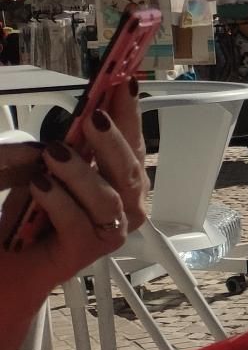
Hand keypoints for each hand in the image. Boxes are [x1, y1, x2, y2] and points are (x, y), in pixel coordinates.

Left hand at [0, 82, 148, 349]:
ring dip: (81, 172)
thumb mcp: (46, 169)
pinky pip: (77, 221)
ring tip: (54, 154)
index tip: (125, 84)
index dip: (131, 113)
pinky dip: (58, 200)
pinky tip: (39, 185)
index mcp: (120, 182)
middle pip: (129, 170)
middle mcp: (125, 207)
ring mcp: (109, 232)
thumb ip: (65, 149)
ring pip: (108, 198)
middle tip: (94, 117)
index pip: (133, 143)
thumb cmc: (29, 216)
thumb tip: (76, 124)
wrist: (6, 266)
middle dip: (114, 140)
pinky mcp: (86, 253)